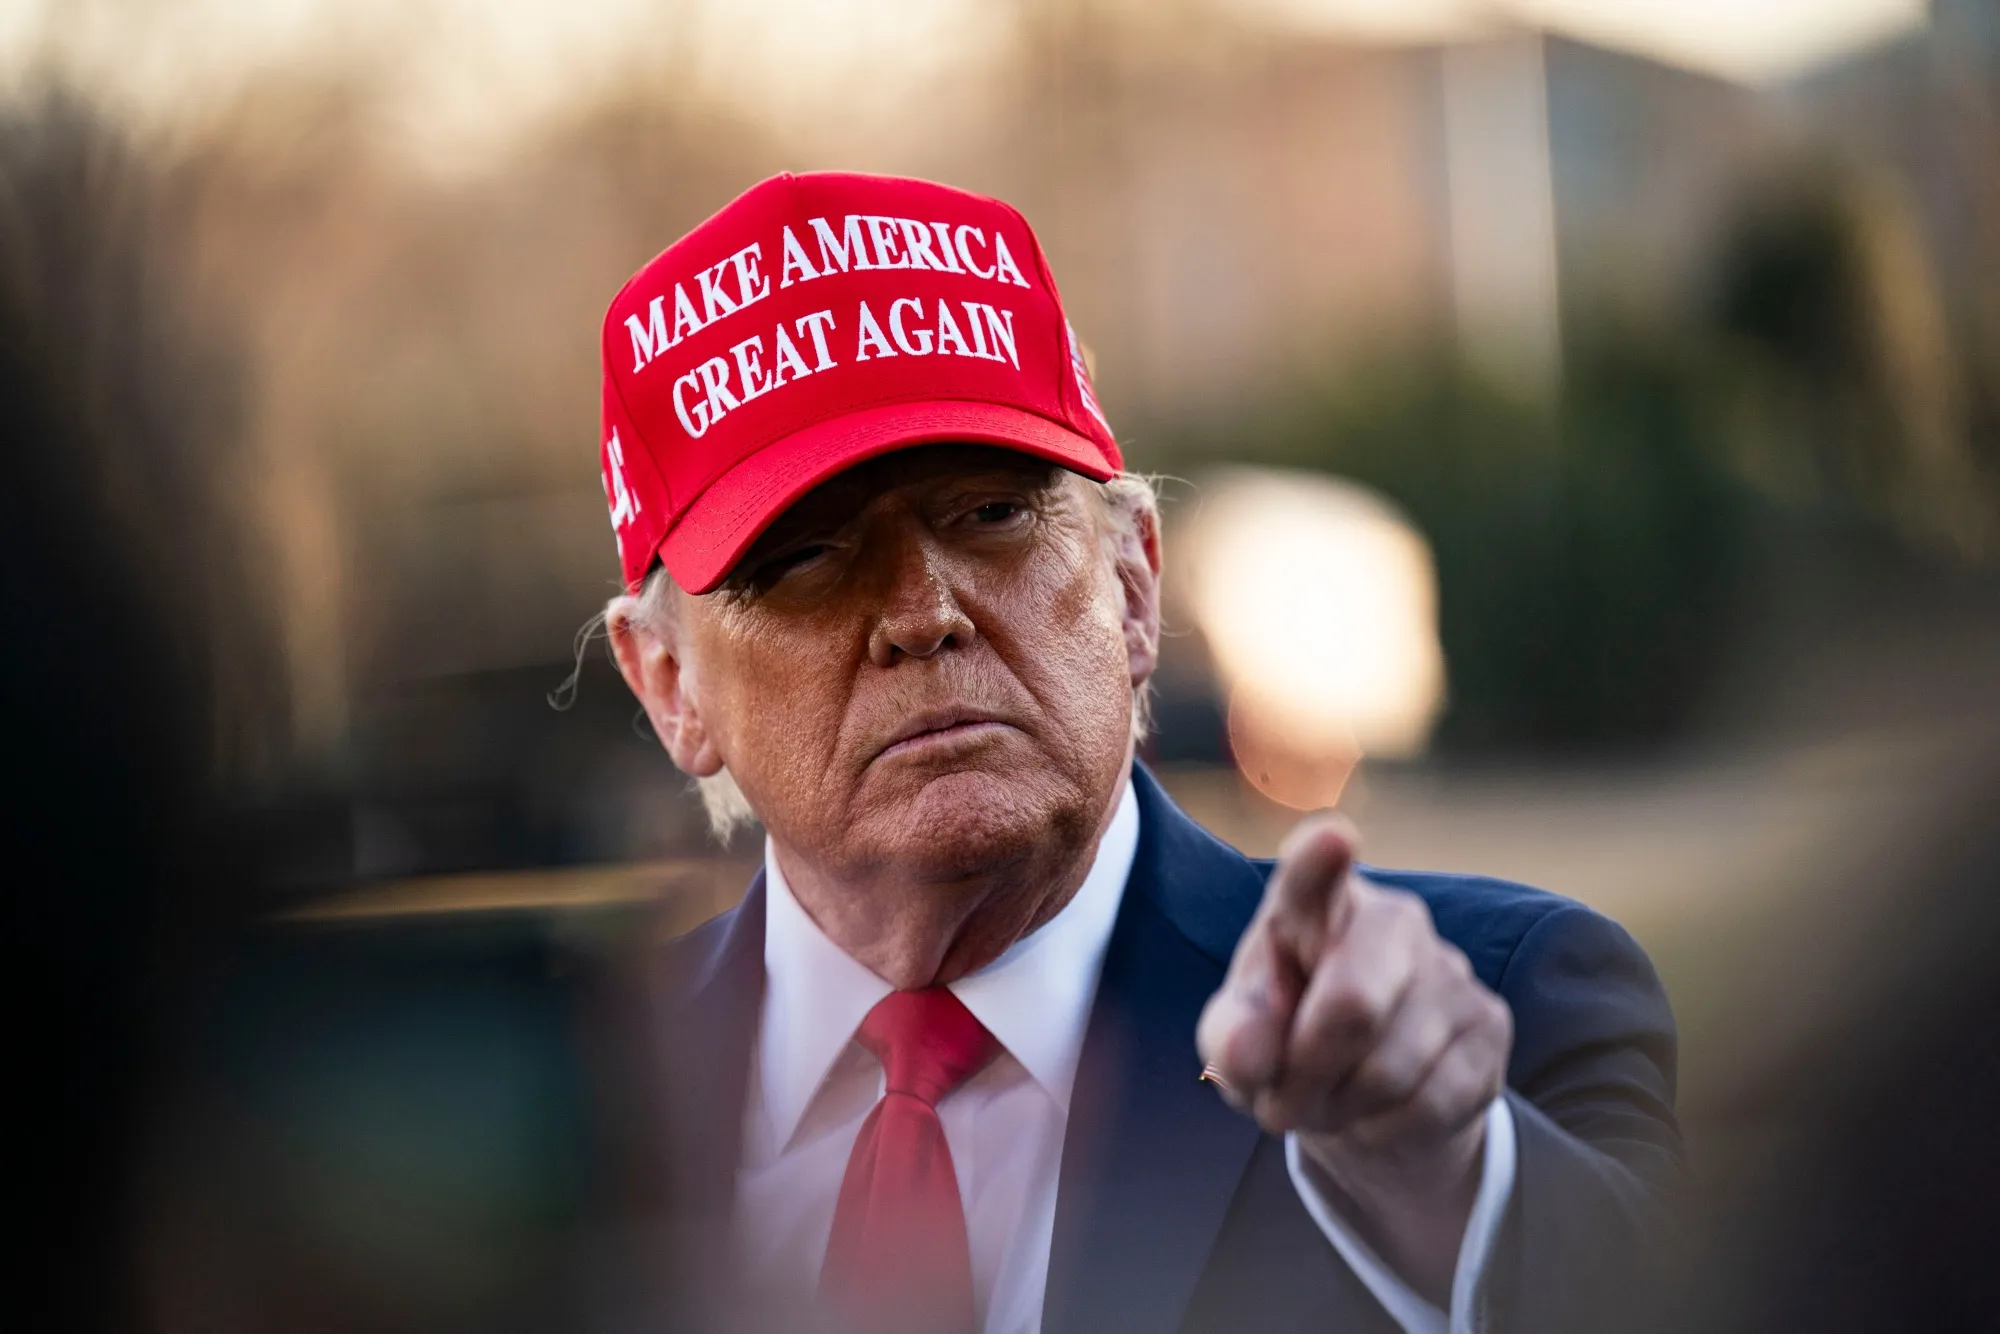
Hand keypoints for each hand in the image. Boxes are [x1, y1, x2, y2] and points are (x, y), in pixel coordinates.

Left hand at [1195, 815, 1511, 1300]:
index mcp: (1313, 904)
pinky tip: (1375, 1112)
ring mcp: (1450, 967)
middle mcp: (1392, 918)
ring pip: (1389, 1070)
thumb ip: (1232, 1040)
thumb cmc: (1285, 1042)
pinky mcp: (1490, 1022)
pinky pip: (1430, 1103)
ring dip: (1342, 1109)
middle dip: (1307, 1074)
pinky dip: (1385, 1128)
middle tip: (1280, 1105)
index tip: (1332, 838)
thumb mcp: (1239, 1041)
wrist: (1364, 1096)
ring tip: (1327, 1103)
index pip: (1312, 875)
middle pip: (1354, 1004)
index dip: (1320, 859)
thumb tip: (1252, 1055)